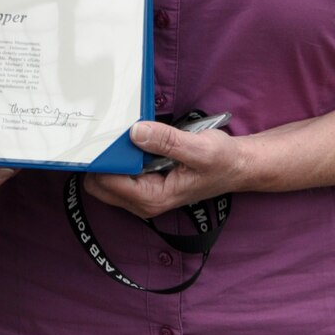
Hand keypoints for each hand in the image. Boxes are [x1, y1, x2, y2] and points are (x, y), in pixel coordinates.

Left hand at [82, 121, 249, 219]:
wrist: (236, 166)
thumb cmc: (222, 161)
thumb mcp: (199, 148)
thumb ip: (166, 142)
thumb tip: (135, 132)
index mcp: (153, 198)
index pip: (108, 182)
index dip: (102, 160)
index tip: (103, 137)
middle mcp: (144, 202)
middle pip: (98, 185)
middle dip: (100, 162)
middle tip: (111, 134)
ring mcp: (142, 195)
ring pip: (105, 180)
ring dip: (108, 159)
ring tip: (122, 134)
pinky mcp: (144, 184)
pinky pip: (118, 173)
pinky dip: (118, 158)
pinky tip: (131, 140)